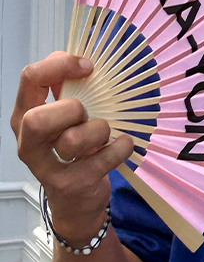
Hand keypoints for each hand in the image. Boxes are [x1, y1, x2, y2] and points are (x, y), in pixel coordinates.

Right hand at [11, 52, 134, 242]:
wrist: (75, 198)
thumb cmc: (72, 146)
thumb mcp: (65, 114)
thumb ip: (67, 86)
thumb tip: (81, 63)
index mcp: (25, 114)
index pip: (30, 78)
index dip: (61, 65)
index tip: (88, 67)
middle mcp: (28, 141)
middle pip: (38, 118)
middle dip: (72, 110)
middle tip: (86, 115)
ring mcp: (46, 167)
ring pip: (72, 140)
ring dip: (99, 131)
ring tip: (103, 135)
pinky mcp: (71, 185)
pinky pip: (103, 159)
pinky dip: (120, 147)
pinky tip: (121, 145)